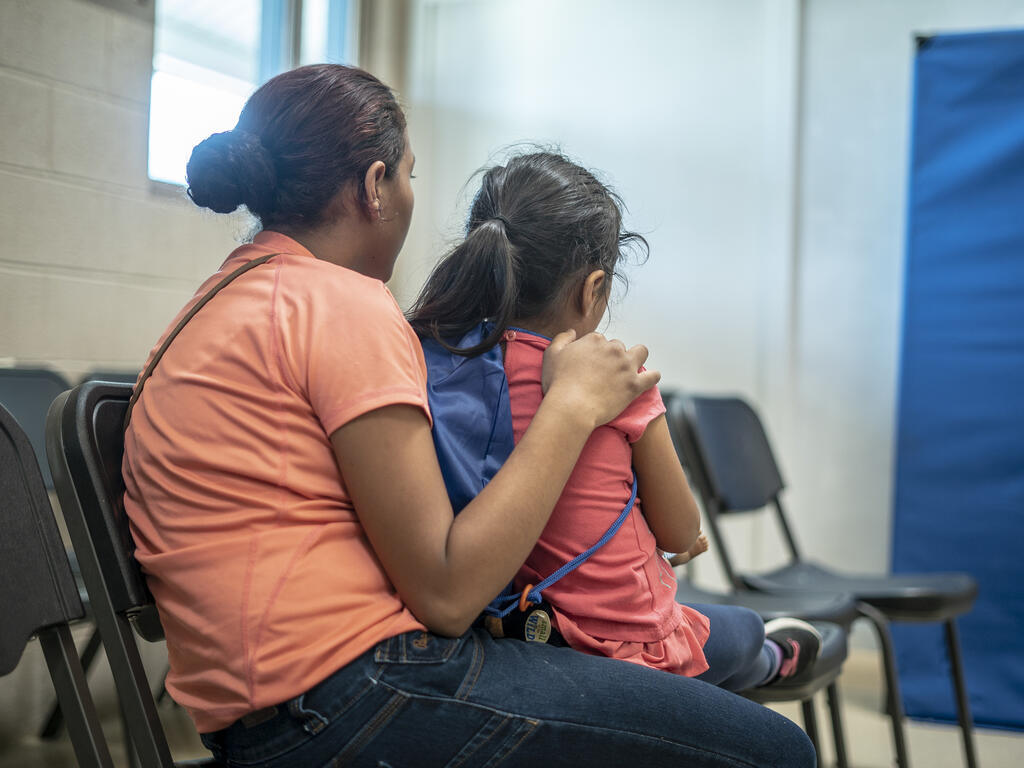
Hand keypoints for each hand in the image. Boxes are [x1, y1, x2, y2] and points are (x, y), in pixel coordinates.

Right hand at [541, 329, 660, 428]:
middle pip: (619, 346)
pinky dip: (652, 377)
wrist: (571, 407)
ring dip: (637, 358)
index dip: (595, 352)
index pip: (600, 340)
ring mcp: (626, 366)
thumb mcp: (551, 355)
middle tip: (605, 372)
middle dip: (614, 356)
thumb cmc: (558, 383)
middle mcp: (613, 349)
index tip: (591, 364)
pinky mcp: (634, 385)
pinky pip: (653, 377)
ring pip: (641, 352)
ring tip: (629, 369)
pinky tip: (646, 380)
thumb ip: (562, 338)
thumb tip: (572, 331)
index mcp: (595, 340)